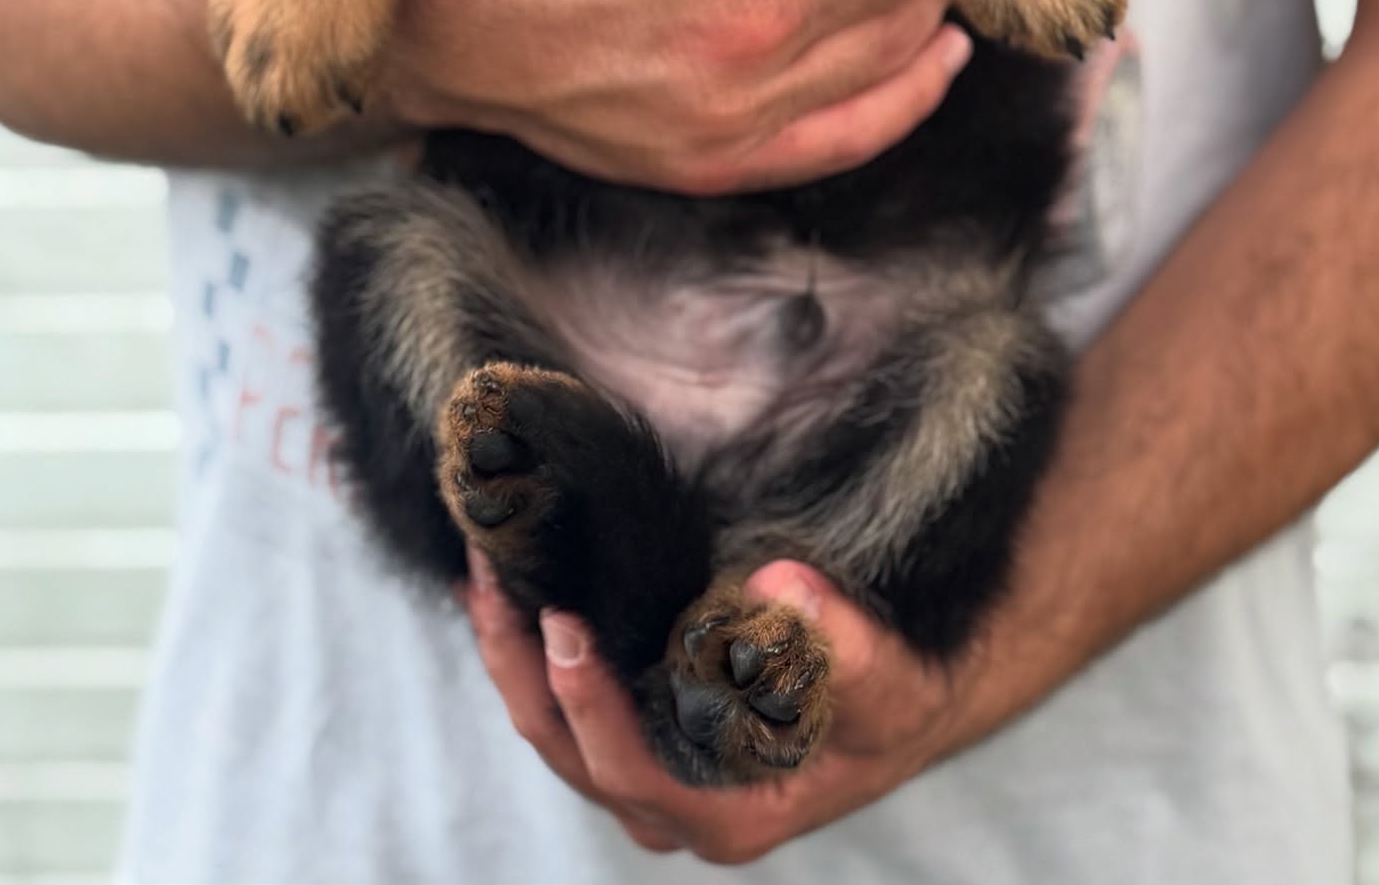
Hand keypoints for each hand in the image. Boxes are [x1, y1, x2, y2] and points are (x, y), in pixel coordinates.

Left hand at [464, 551, 998, 863]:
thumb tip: (782, 588)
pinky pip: (564, 705)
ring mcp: (652, 774)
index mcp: (730, 810)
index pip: (634, 769)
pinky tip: (503, 589)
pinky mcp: (642, 735)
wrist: (897, 701)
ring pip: (553, 731)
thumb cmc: (892, 700)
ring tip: (481, 569)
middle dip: (520, 665)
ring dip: (511, 653)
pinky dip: (530, 649)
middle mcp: (677, 805)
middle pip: (568, 750)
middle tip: (491, 575)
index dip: (589, 704)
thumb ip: (845, 645)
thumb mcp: (890, 679)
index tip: (564, 626)